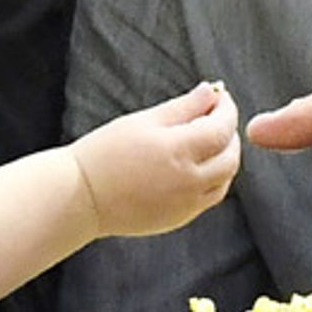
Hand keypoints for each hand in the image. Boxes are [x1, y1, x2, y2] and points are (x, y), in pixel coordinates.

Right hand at [71, 82, 239, 236]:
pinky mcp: (179, 219)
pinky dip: (213, 179)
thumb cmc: (105, 154)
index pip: (222, 129)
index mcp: (177, 152)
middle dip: (229, 134)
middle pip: (231, 157)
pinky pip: (209, 197)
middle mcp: (188, 182)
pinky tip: (195, 165)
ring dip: (224, 158)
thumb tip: (212, 91)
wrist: (80, 198)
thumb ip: (184, 107)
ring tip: (206, 140)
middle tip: (215, 116)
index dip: (227, 109)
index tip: (221, 97)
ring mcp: (186, 205)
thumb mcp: (143, 121)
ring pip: (225, 180)